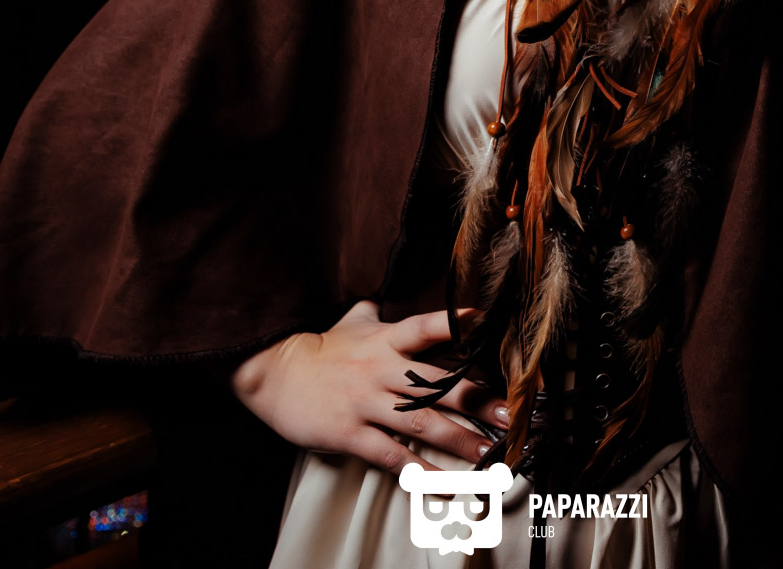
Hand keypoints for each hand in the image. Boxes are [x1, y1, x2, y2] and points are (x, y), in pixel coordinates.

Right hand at [229, 300, 508, 471]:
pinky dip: (417, 469)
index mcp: (385, 341)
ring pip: (421, 421)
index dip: (455, 322)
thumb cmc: (318, 350)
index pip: (425, 327)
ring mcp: (366, 402)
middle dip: (477, 401)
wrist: (273, 374)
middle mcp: (381, 369)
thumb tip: (379, 299)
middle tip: (509, 414)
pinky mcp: (350, 432)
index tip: (485, 321)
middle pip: (437, 384)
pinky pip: (390, 454)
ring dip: (458, 439)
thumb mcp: (349, 324)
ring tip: (487, 454)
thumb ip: (372, 313)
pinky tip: (440, 482)